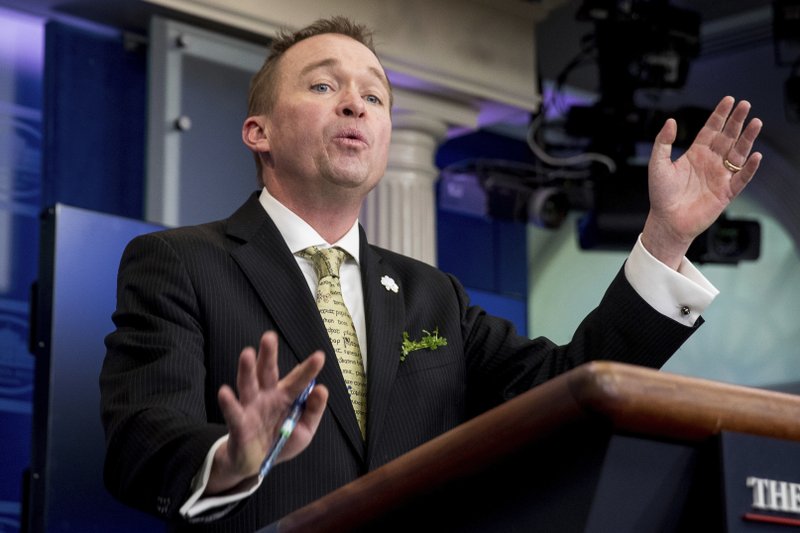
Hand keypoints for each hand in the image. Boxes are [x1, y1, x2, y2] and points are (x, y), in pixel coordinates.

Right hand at [207, 332, 327, 493]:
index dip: (308, 369)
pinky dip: (229, 403)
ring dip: (247, 369)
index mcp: (286, 396)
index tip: (319, 356)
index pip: (298, 379)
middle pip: (267, 372)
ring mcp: (251, 408)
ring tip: (247, 353)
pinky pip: (233, 412)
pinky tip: (224, 392)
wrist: (256, 464)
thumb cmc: (281, 441)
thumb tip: (322, 389)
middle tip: (269, 336)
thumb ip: (313, 410)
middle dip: (268, 355)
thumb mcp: (304, 429)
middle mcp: (267, 396)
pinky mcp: (239, 424)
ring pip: (248, 385)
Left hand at [642, 96, 762, 268]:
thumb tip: (671, 121)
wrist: (666, 221)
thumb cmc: (661, 194)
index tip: (729, 100)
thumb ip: (663, 142)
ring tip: (756, 123)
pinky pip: (741, 178)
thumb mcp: (657, 164)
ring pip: (738, 154)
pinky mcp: (726, 192)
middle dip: (737, 121)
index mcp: (696, 154)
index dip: (720, 115)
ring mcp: (720, 176)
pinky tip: (755, 156)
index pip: (711, 130)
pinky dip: (749, 168)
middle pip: (728, 137)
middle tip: (746, 105)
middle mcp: (710, 162)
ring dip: (747, 139)